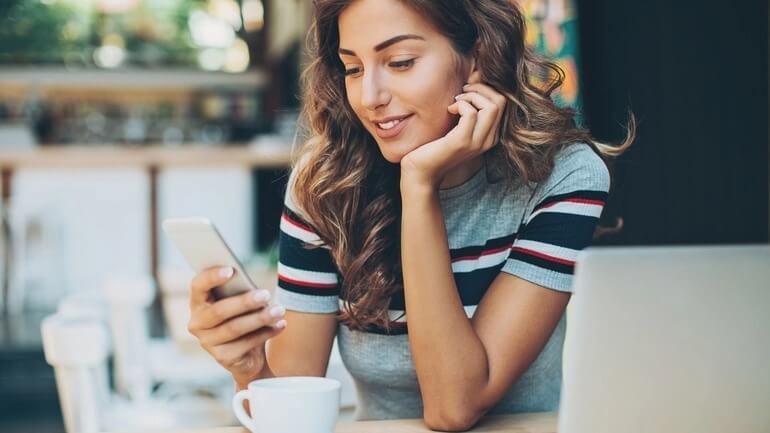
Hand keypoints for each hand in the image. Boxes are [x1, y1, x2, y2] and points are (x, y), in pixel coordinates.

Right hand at [187, 266, 286, 384]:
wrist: (248, 355)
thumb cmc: (243, 317)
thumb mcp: (240, 302)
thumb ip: (239, 292)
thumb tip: (253, 287)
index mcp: (198, 302)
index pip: (198, 286)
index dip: (212, 277)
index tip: (231, 270)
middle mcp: (197, 323)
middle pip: (219, 310)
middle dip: (244, 302)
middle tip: (266, 295)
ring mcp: (208, 342)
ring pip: (234, 328)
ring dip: (260, 318)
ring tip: (279, 310)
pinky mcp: (223, 358)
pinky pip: (246, 343)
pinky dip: (266, 332)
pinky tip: (280, 324)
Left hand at [400, 75, 505, 189]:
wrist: (422, 172)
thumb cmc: (436, 146)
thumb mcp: (458, 128)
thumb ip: (470, 112)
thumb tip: (473, 82)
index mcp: (490, 136)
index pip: (502, 103)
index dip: (485, 90)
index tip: (466, 92)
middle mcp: (488, 140)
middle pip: (500, 102)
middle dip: (480, 89)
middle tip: (461, 94)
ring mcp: (476, 142)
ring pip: (491, 106)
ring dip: (471, 96)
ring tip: (455, 102)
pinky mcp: (462, 142)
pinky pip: (471, 113)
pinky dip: (461, 105)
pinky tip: (450, 110)